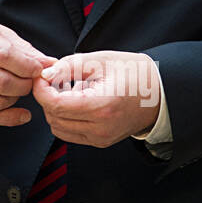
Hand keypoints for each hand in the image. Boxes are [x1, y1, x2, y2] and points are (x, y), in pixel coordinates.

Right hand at [0, 13, 54, 125]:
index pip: (3, 55)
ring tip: (19, 89)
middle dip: (24, 85)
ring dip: (15, 99)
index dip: (26, 66)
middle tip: (31, 81)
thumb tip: (50, 64)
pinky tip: (22, 114)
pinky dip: (8, 118)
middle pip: (1, 82)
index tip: (38, 69)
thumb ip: (23, 49)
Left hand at [33, 51, 161, 147]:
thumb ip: (68, 67)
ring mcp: (101, 138)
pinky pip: (71, 133)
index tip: (41, 77)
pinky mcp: (101, 141)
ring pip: (59, 128)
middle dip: (46, 98)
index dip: (41, 90)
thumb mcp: (100, 61)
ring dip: (54, 109)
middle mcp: (101, 128)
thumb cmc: (134, 73)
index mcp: (101, 107)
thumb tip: (45, 74)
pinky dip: (65, 118)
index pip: (55, 105)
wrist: (160, 92)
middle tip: (53, 80)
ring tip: (66, 90)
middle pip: (54, 118)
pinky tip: (75, 102)